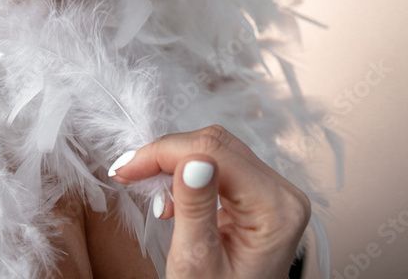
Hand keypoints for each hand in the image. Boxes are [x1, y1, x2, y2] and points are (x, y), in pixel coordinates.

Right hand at [108, 124, 310, 278]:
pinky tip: (168, 195)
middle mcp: (281, 192)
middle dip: (166, 154)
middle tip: (129, 172)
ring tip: (146, 185)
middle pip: (216, 144)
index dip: (164, 153)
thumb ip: (196, 209)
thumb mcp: (197, 263)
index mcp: (275, 209)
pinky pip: (219, 163)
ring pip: (215, 148)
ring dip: (174, 160)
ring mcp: (272, 191)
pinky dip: (186, 170)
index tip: (126, 168)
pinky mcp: (258, 193)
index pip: (215, 153)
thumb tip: (191, 159)